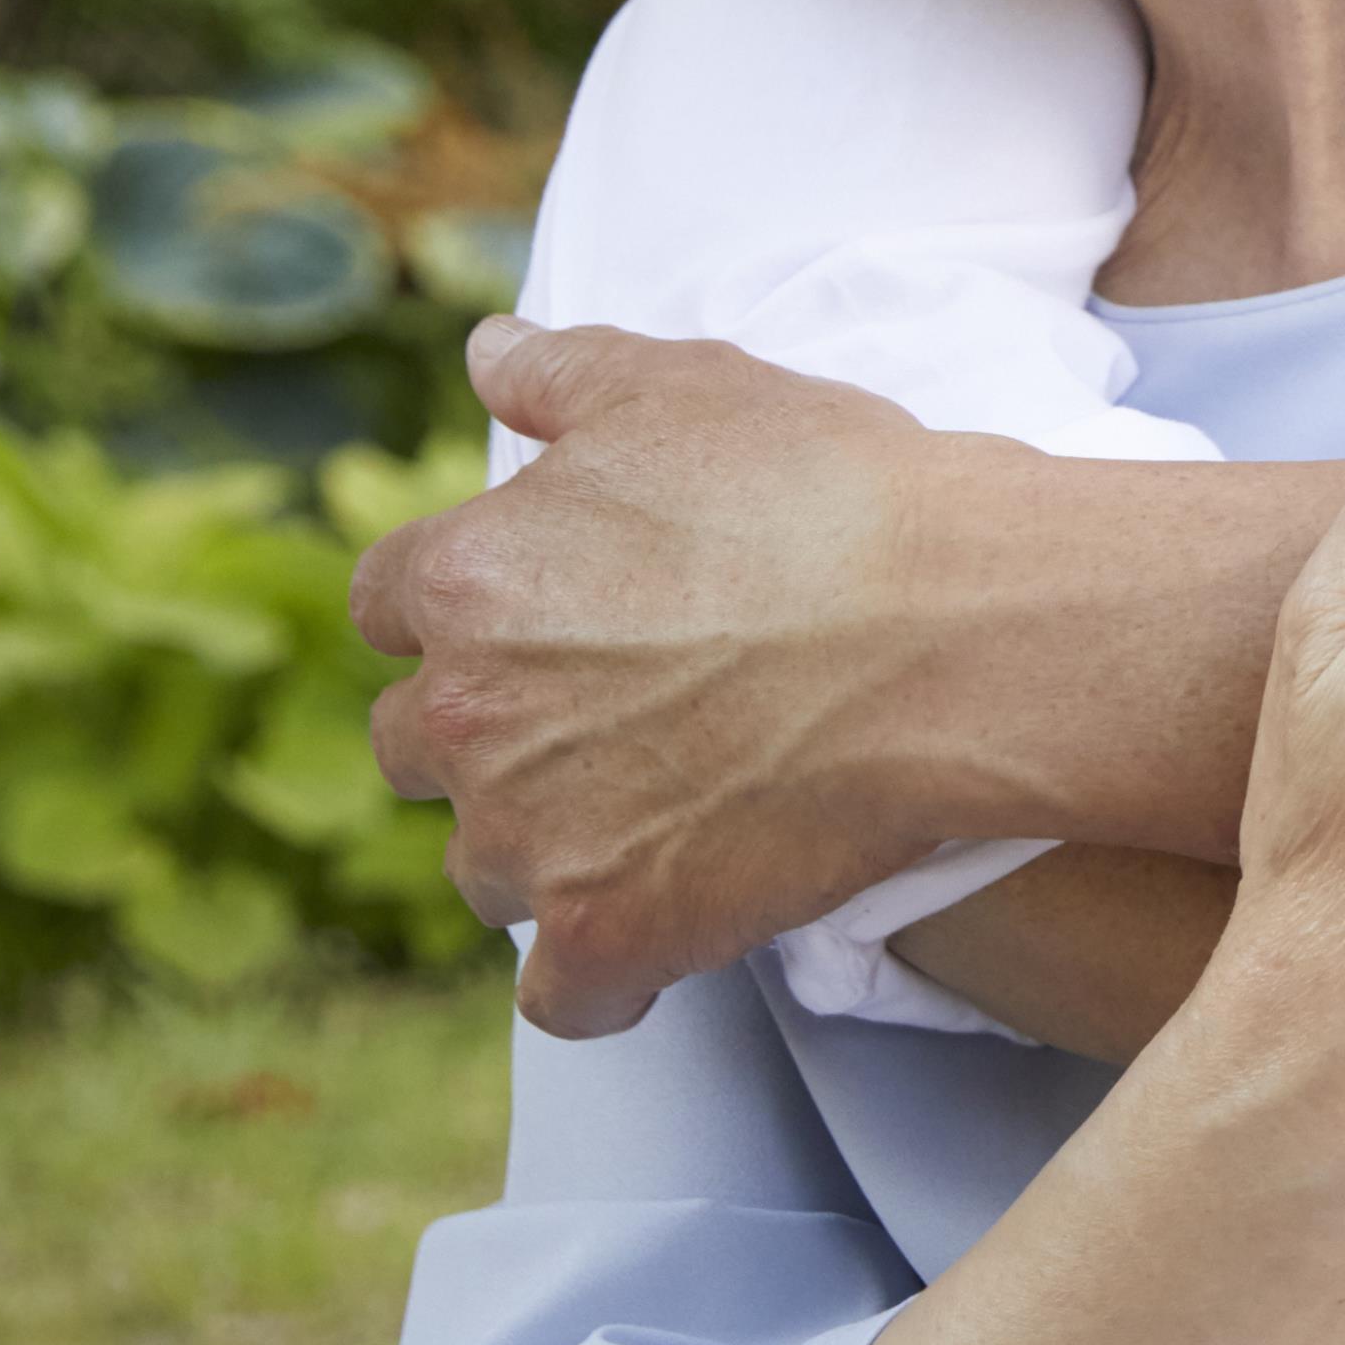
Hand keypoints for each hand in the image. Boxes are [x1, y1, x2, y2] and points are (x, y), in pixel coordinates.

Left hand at [354, 322, 984, 1035]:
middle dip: (490, 726)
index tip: (543, 610)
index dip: (466, 603)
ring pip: (481, 864)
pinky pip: (562, 994)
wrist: (954, 631)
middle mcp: (466, 712)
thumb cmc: (833, 493)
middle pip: (414, 739)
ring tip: (657, 807)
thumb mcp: (690, 386)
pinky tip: (667, 923)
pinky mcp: (607, 933)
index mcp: (468, 576)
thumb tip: (484, 350)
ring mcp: (529, 836)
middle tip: (611, 706)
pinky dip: (604, 970)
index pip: (390, 601)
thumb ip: (562, 370)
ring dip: (542, 843)